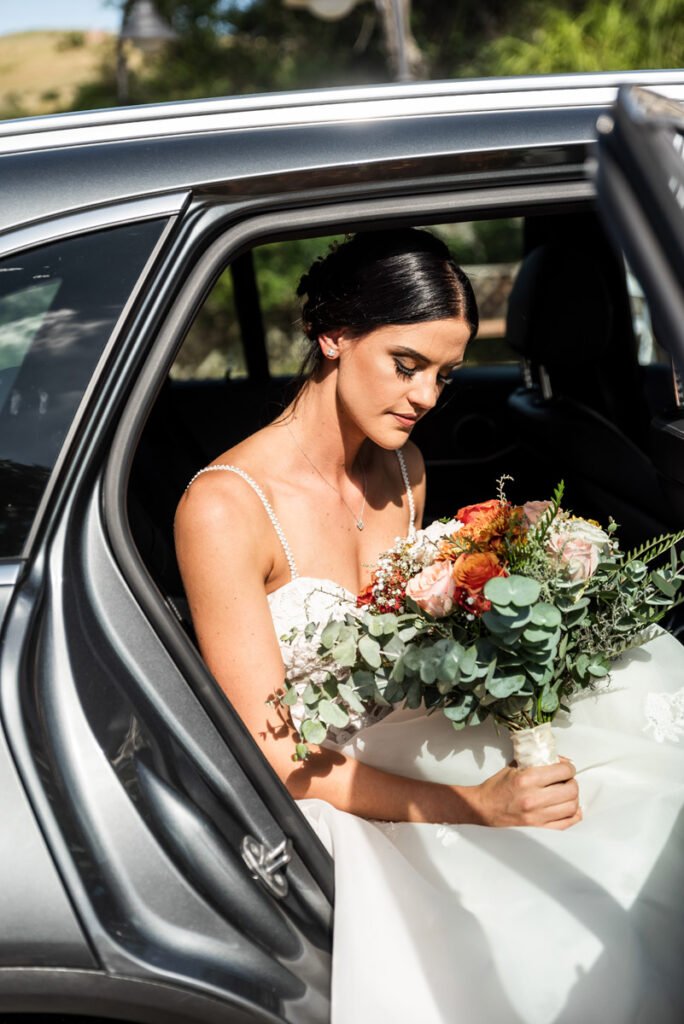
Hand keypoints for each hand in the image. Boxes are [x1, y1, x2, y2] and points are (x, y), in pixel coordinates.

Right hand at [466, 756, 581, 829]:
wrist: (482, 809)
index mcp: (527, 779)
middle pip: (571, 790)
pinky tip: (569, 808)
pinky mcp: (538, 829)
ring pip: (571, 807)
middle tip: (567, 780)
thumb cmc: (497, 787)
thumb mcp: (513, 767)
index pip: (563, 771)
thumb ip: (535, 761)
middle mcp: (534, 798)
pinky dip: (572, 815)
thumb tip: (557, 760)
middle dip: (572, 782)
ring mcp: (537, 817)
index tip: (566, 768)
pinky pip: (566, 824)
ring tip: (566, 794)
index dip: (569, 768)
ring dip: (573, 798)